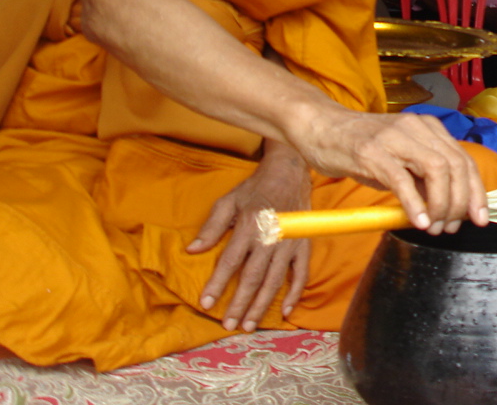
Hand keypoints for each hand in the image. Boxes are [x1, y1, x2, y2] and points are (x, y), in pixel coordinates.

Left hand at [187, 139, 310, 331]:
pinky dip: (294, 293)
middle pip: (253, 278)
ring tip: (249, 324)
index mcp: (248, 227)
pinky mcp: (303, 244)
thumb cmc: (255, 188)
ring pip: (275, 281)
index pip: (230, 262)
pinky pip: (301, 274)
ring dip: (261, 305)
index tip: (206, 304)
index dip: (217, 284)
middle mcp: (270, 238)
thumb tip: (192, 250)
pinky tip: (284, 311)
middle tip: (229, 325)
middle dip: (239, 304)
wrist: (289, 172)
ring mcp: (289, 243)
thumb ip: (211, 226)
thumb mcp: (228, 201)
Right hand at [291, 109, 489, 235]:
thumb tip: (451, 206)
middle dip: (461, 202)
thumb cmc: (361, 147)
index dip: (476, 191)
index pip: (464, 159)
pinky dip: (415, 204)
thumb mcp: (400, 158)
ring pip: (436, 169)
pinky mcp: (371, 152)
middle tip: (452, 226)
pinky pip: (402, 179)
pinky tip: (419, 221)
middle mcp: (416, 128)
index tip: (479, 217)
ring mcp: (394, 138)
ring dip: (441, 204)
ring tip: (435, 226)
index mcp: (428, 128)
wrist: (322, 128)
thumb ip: (424, 176)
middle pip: (455, 165)